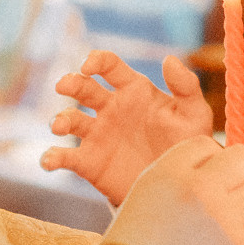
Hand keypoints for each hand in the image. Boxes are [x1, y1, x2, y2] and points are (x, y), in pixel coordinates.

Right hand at [41, 51, 212, 206]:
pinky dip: (52, 157)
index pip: (109, 66)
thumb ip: (186, 86)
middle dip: (70, 83)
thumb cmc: (187, 143)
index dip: (96, 60)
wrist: (179, 185)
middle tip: (64, 86)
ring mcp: (97, 134)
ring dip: (59, 119)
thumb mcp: (194, 115)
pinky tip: (49, 161)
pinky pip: (65, 157)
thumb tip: (169, 59)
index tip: (88, 66)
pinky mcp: (89, 162)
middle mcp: (110, 109)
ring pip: (68, 119)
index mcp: (133, 91)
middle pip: (82, 88)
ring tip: (61, 127)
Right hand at [101, 138, 243, 244]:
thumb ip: (176, 182)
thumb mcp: (142, 203)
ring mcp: (222, 218)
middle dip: (240, 180)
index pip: (207, 146)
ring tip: (228, 232)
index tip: (204, 188)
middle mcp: (198, 188)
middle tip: (229, 204)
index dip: (210, 166)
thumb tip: (210, 171)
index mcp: (167, 172)